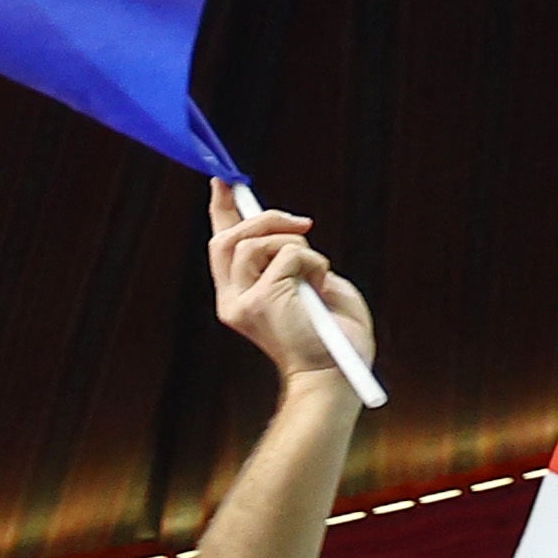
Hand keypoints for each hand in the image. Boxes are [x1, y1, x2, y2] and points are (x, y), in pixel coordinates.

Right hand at [207, 187, 372, 390]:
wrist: (336, 375)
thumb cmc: (332, 337)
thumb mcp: (310, 287)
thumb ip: (293, 261)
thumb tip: (290, 231)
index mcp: (240, 298)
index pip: (221, 247)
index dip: (221, 211)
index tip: (224, 182)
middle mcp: (233, 301)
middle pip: (224, 240)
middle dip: (262, 219)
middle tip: (303, 223)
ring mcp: (244, 302)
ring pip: (252, 243)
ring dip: (294, 243)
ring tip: (317, 268)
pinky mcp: (263, 301)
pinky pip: (289, 254)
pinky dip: (314, 261)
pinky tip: (322, 284)